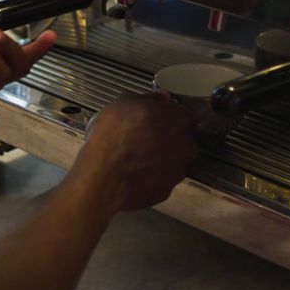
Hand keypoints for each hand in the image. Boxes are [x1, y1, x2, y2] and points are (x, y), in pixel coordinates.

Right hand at [70, 93, 196, 211]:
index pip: (180, 115)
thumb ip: (147, 98)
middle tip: (142, 140)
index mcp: (179, 120)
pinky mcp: (166, 192)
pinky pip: (161, 181)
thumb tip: (162, 97)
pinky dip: (151, 178)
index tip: (150, 121)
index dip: (164, 118)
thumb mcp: (123, 102)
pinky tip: (134, 175)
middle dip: (166, 140)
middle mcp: (186, 146)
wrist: (103, 174)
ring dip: (159, 160)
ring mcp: (178, 172)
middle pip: (180, 140)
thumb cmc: (113, 133)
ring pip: (172, 162)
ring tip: (135, 160)